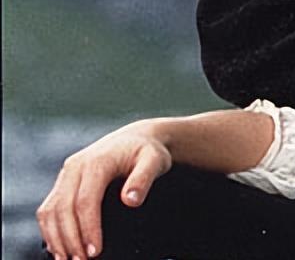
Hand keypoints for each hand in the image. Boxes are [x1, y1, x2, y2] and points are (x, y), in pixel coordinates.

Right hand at [37, 120, 171, 259]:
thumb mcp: (154, 161)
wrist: (136, 138)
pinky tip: (60, 247)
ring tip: (69, 259)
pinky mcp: (63, 183)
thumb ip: (144, 179)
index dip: (88, 229)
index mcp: (96, 162)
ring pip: (50, 211)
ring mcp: (66, 175)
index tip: (96, 252)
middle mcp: (75, 167)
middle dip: (70, 239)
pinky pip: (49, 208)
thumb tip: (130, 200)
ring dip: (56, 238)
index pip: (85, 201)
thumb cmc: (147, 151)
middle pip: (63, 209)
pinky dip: (50, 230)